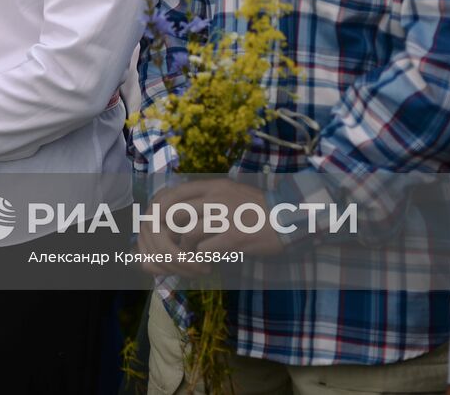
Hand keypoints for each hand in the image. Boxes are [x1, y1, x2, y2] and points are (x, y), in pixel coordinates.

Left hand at [137, 179, 284, 275]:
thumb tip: (180, 211)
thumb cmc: (259, 208)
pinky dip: (201, 259)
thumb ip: (208, 197)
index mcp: (214, 186)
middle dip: (169, 233)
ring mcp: (225, 217)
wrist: (292, 217)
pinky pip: (205, 249)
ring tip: (193, 256)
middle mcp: (217, 198)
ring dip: (185, 249)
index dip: (160, 209)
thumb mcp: (232, 192)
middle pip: (176, 214)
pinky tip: (207, 264)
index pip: (174, 192)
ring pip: (188, 233)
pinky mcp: (234, 237)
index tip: (158, 223)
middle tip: (173, 245)